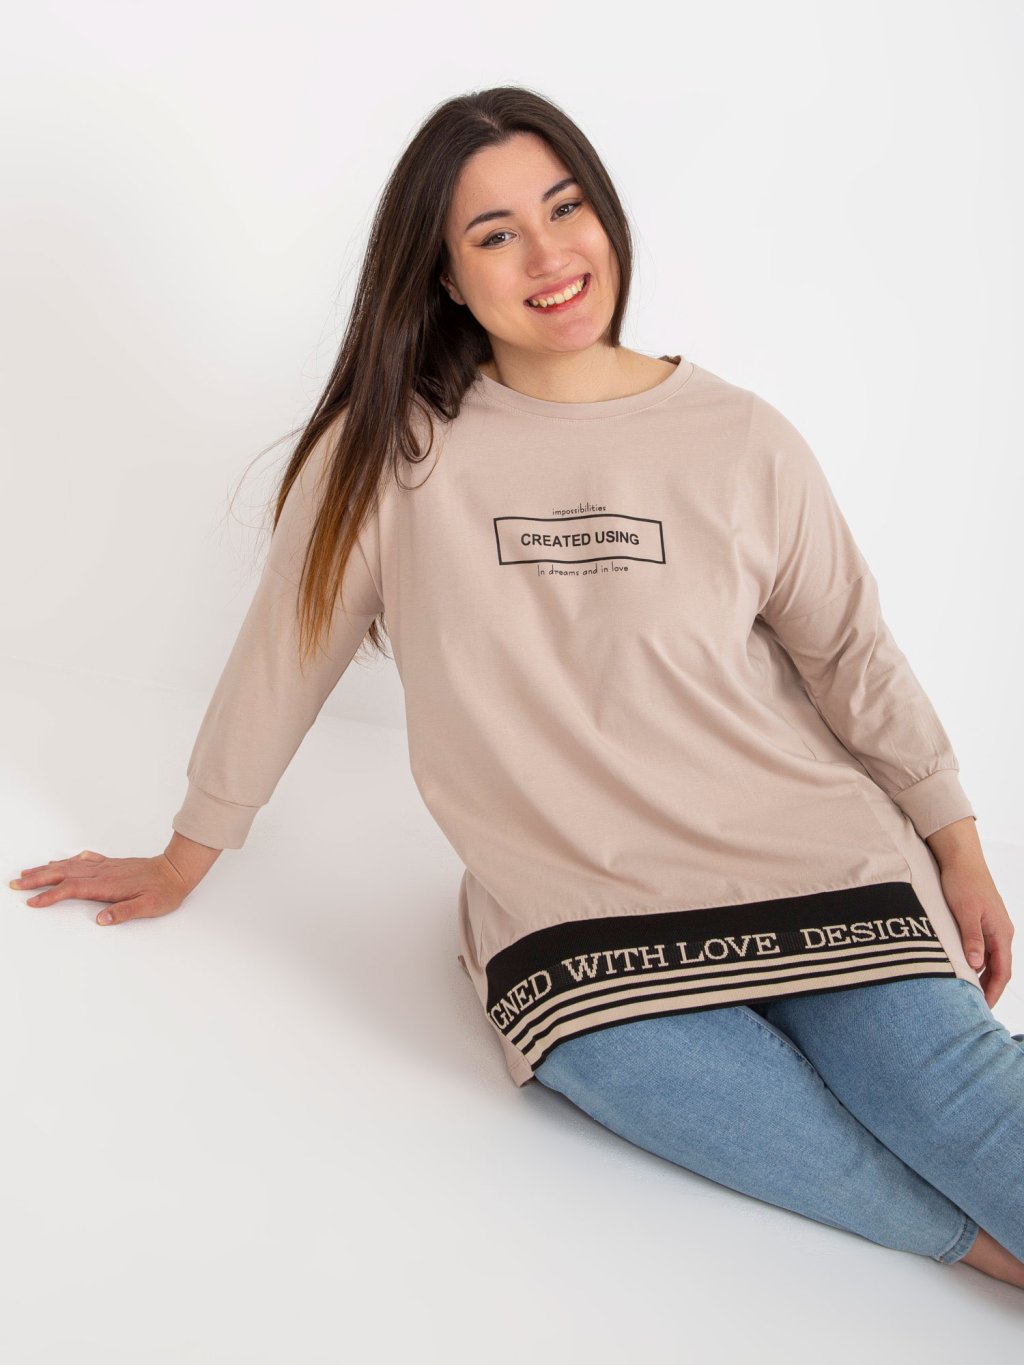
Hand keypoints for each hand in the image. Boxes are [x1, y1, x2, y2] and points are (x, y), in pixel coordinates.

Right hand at [9, 848, 192, 925]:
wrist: (176, 872)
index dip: (50, 896)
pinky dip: (69, 861)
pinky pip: (84, 860)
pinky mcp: (111, 864)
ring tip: (28, 872)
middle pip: (63, 874)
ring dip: (47, 869)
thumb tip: (102, 920)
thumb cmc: (163, 892)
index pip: (71, 889)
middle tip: (15, 883)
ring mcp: (105, 867)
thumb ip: (124, 912)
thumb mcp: (148, 907)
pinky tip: (63, 861)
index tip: (32, 902)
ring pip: (70, 866)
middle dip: (37, 879)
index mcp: (107, 885)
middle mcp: (102, 873)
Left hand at [937, 857, 1014, 1008]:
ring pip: (992, 959)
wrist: (961, 858)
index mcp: (1001, 932)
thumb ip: (972, 939)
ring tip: (970, 994)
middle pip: (999, 968)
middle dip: (990, 989)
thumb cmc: (963, 882)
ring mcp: (993, 926)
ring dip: (984, 977)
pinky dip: (978, 962)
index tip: (984, 1007)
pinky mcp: (983, 921)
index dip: (994, 991)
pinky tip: (966, 969)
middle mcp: (1001, 931)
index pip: (1002, 970)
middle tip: (976, 1008)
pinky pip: (984, 948)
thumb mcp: (965, 912)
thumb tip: (976, 966)